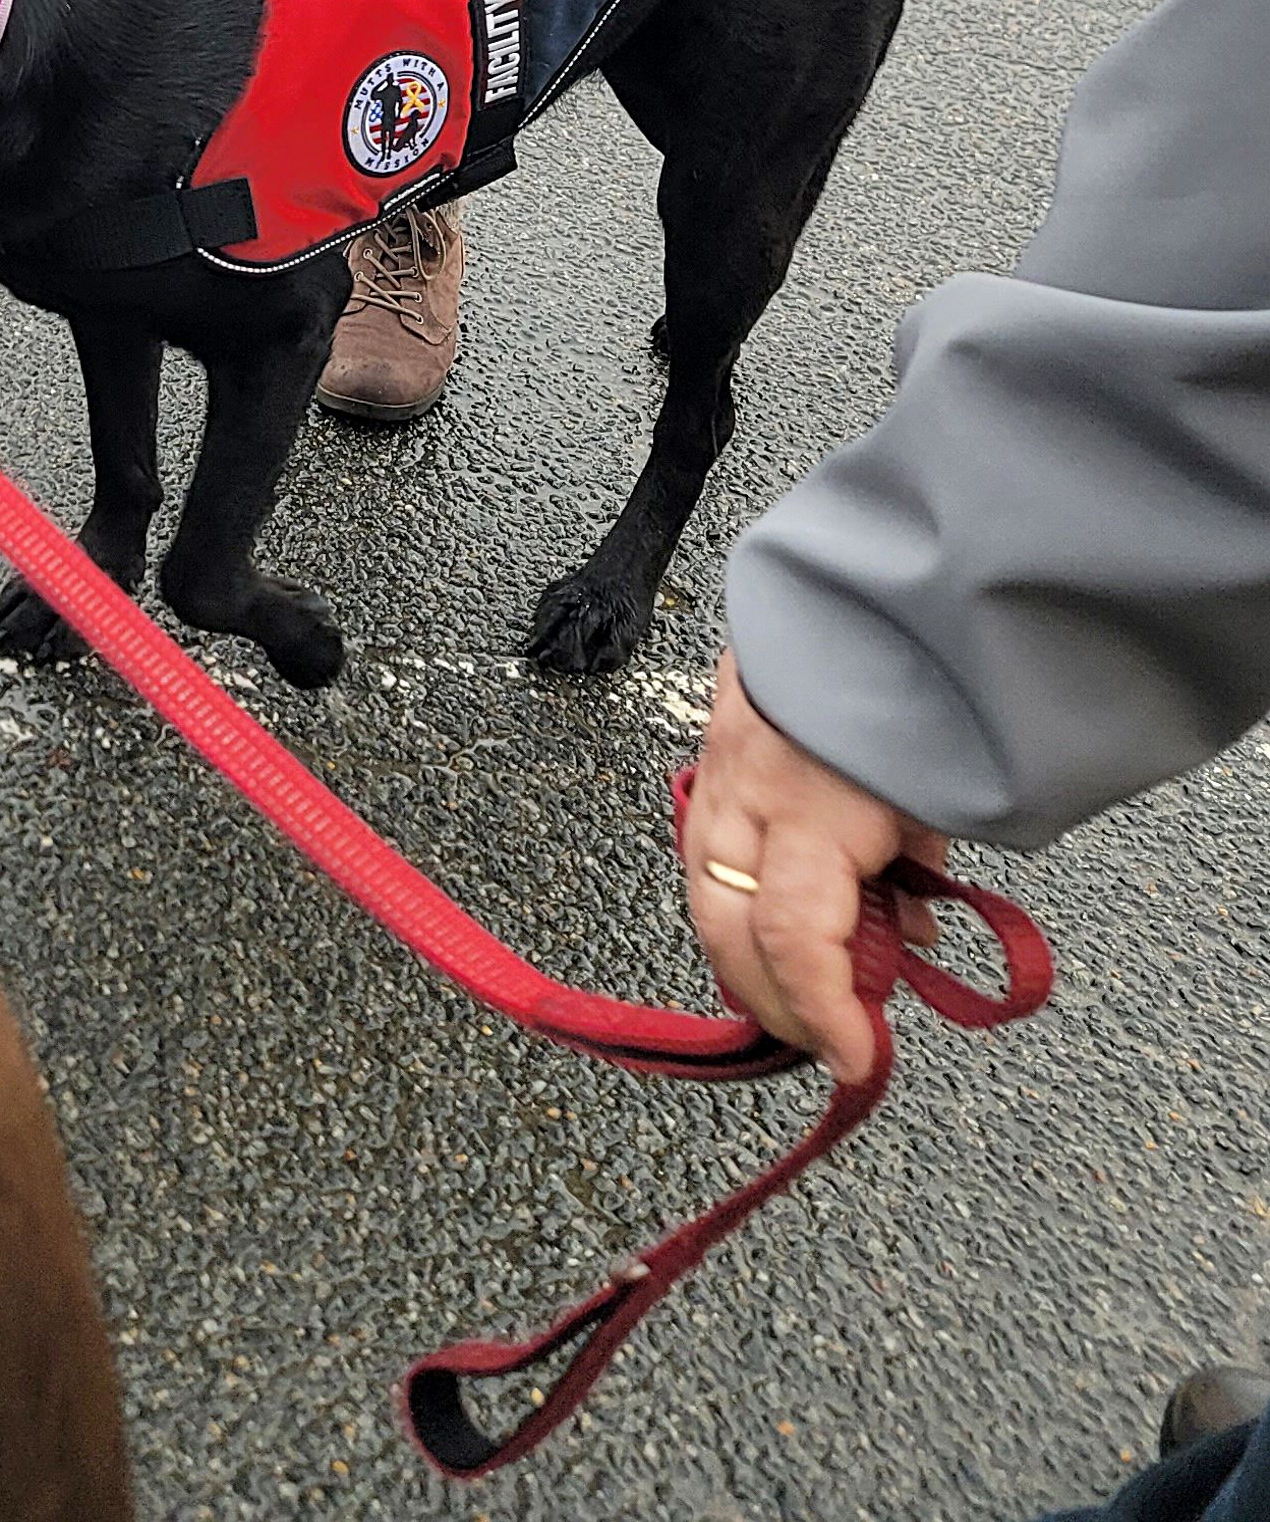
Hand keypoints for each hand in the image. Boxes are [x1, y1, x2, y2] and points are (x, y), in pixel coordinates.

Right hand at [683, 652, 947, 1082]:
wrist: (867, 580)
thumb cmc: (915, 677)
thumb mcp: (939, 788)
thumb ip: (920, 869)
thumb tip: (912, 940)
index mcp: (813, 806)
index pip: (797, 939)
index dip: (824, 1014)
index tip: (858, 1059)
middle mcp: (748, 790)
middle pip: (726, 929)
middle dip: (771, 1002)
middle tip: (823, 1039)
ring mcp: (719, 765)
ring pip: (701, 890)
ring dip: (744, 954)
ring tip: (798, 991)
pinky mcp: (711, 742)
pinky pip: (705, 841)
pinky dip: (733, 892)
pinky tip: (769, 915)